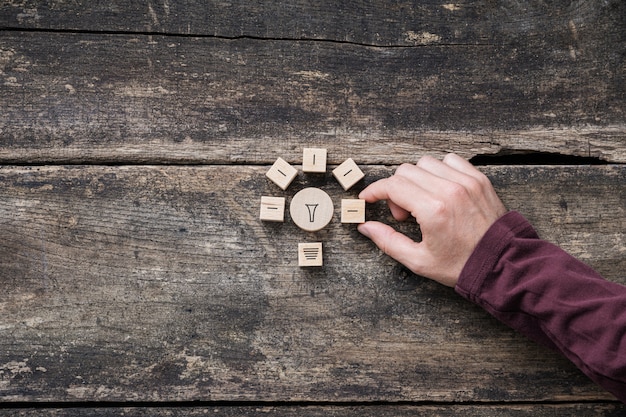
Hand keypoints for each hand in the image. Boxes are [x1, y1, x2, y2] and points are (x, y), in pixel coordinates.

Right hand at [358, 153, 506, 286]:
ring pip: (426, 163)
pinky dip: (439, 172)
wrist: (500, 264)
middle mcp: (449, 190)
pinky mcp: (479, 179)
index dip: (375, 190)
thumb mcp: (419, 261)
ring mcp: (466, 182)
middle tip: (405, 214)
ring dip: (417, 179)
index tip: (368, 198)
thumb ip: (388, 241)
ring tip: (424, 202)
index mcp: (433, 210)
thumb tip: (366, 227)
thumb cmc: (461, 265)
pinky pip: (450, 160)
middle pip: (406, 171)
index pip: (393, 185)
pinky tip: (440, 191)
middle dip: (396, 191)